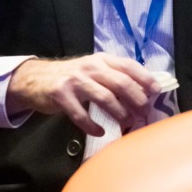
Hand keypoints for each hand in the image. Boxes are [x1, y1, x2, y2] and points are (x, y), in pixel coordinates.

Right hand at [8, 54, 159, 136]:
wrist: (36, 79)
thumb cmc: (73, 77)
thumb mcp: (94, 70)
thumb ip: (114, 76)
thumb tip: (143, 92)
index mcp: (102, 60)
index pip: (129, 66)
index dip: (145, 78)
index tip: (156, 91)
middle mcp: (91, 67)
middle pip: (121, 83)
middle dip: (136, 99)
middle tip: (143, 112)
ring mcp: (76, 81)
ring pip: (105, 98)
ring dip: (119, 113)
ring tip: (126, 122)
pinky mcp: (61, 96)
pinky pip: (81, 115)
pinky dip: (92, 126)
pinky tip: (100, 131)